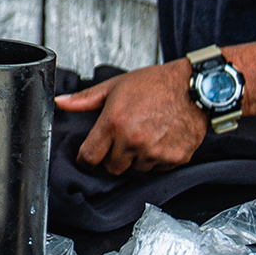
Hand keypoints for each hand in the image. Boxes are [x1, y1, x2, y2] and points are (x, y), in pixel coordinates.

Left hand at [54, 60, 205, 174]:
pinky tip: (160, 140)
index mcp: (114, 123)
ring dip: (135, 159)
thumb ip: (86, 99)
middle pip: (112, 168)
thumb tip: (61, 102)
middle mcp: (133, 140)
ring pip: (135, 170)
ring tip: (144, 136)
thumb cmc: (155, 84)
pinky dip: (156, 160)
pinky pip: (157, 169)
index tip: (87, 159)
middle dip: (112, 157)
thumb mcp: (115, 86)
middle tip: (122, 139)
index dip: (86, 161)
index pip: (90, 158)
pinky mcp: (174, 158)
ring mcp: (155, 152)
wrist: (194, 88)